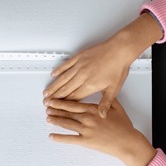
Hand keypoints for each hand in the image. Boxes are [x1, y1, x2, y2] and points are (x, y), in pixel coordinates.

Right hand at [43, 13, 162, 117]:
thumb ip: (105, 103)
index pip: (74, 98)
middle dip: (55, 97)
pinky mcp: (79, 57)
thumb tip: (102, 115)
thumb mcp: (114, 89)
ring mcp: (79, 66)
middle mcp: (82, 76)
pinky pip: (65, 65)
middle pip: (65, 89)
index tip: (56, 108)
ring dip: (54, 86)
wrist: (119, 50)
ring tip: (46, 92)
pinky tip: (53, 75)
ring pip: (63, 78)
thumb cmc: (118, 67)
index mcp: (90, 85)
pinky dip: (58, 70)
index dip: (64, 104)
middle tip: (46, 103)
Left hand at [46, 99, 155, 165]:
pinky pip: (69, 139)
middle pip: (67, 112)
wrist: (127, 142)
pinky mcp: (86, 141)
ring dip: (55, 120)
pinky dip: (59, 138)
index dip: (62, 102)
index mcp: (94, 109)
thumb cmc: (124, 127)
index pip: (74, 104)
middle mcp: (88, 118)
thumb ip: (108, 100)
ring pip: (66, 124)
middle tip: (46, 107)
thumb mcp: (118, 108)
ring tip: (48, 118)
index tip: (54, 99)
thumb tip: (103, 93)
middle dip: (55, 109)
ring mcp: (86, 130)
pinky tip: (52, 136)